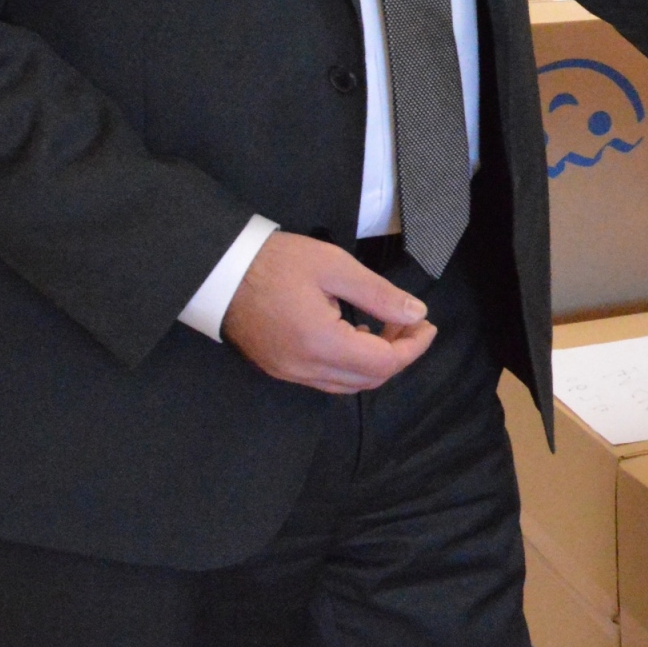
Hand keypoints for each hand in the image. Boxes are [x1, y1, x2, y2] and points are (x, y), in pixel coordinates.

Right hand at [221, 231, 435, 393]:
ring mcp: (289, 372)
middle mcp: (304, 369)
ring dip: (375, 362)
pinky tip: (356, 334)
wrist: (219, 271)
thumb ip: (379, 294)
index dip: (413, 348)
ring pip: (347, 384)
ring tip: (386, 326)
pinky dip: (350, 364)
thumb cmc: (277, 262)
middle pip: (368, 380)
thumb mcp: (335, 267)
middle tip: (410, 323)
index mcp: (320, 344)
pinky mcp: (279, 368)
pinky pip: (325, 379)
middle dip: (399, 354)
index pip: (383, 364)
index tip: (428, 325)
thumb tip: (416, 315)